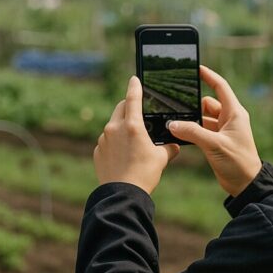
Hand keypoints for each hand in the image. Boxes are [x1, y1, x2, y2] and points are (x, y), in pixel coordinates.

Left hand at [94, 76, 179, 194]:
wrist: (123, 194)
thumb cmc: (144, 174)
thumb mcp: (161, 159)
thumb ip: (169, 148)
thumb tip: (174, 146)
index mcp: (132, 125)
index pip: (133, 98)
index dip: (135, 86)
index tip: (134, 79)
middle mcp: (114, 128)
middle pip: (121, 108)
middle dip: (128, 106)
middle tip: (138, 111)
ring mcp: (103, 140)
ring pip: (113, 125)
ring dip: (122, 126)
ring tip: (134, 140)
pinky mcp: (98, 151)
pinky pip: (107, 141)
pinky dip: (115, 142)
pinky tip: (124, 154)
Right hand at [167, 65, 261, 196]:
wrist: (245, 184)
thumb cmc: (237, 162)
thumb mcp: (214, 145)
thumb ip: (193, 133)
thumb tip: (172, 124)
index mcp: (234, 113)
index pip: (220, 87)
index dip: (208, 76)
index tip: (196, 68)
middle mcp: (229, 119)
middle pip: (207, 103)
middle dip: (192, 104)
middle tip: (175, 104)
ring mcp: (223, 130)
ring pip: (202, 117)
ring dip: (191, 120)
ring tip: (174, 121)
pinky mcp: (217, 142)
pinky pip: (201, 130)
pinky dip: (191, 131)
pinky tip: (179, 133)